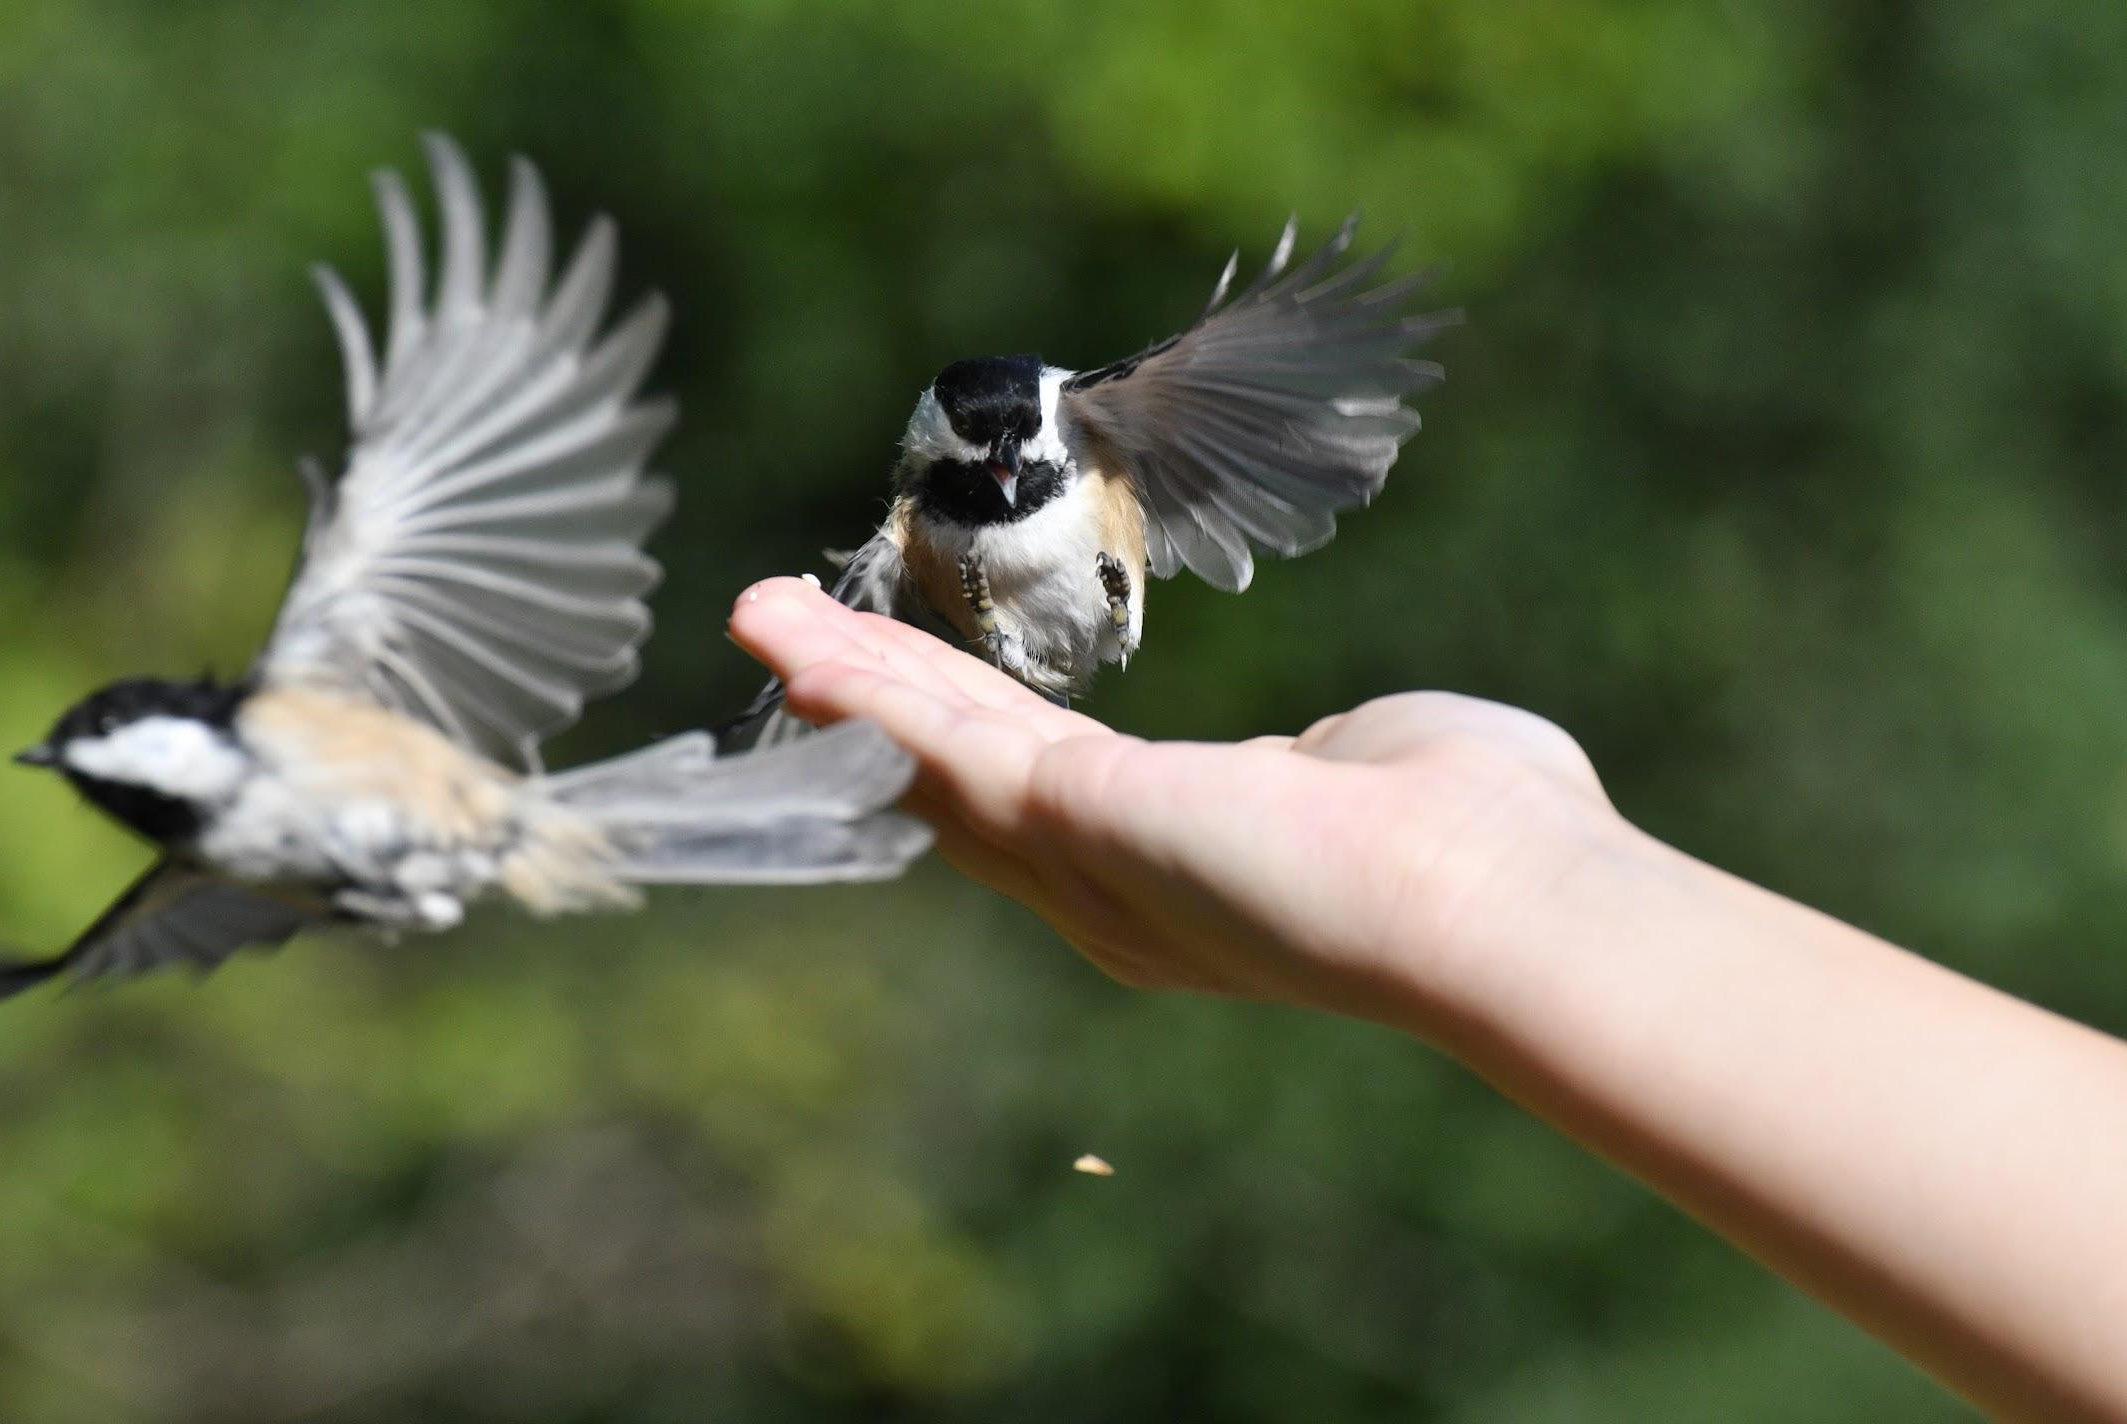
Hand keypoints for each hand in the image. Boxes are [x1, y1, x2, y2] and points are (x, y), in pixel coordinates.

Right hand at [728, 578, 1624, 1030]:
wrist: (1495, 895)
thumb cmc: (1479, 830)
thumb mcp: (1369, 769)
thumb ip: (1316, 761)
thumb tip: (1330, 756)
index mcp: (1179, 861)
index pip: (1045, 778)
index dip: (967, 716)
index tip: (912, 659)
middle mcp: (1113, 884)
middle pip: (962, 770)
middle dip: (877, 693)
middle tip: (793, 628)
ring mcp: (1087, 862)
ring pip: (937, 751)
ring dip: (847, 677)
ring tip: (763, 613)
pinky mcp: (1080, 820)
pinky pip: (946, 741)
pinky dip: (868, 689)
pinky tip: (800, 641)